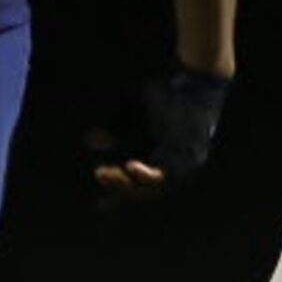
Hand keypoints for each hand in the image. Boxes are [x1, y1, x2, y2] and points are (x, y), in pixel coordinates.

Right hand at [88, 64, 230, 203]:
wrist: (192, 76)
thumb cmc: (164, 92)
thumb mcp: (133, 113)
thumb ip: (114, 130)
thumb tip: (89, 142)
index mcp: (159, 156)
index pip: (137, 185)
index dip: (119, 194)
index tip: (100, 205)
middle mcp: (173, 164)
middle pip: (144, 189)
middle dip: (120, 186)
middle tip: (98, 174)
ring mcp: (184, 162)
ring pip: (154, 185)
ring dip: (129, 182)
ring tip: (106, 173)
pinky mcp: (190, 154)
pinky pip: (167, 172)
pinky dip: (147, 173)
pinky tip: (130, 166)